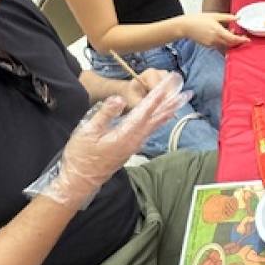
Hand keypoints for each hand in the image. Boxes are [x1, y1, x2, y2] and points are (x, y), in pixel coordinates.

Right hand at [43, 74, 189, 206]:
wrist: (79, 181)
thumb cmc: (81, 156)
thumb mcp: (88, 131)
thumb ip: (105, 114)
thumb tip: (119, 98)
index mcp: (125, 134)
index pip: (145, 111)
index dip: (157, 96)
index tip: (168, 84)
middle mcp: (135, 140)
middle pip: (157, 118)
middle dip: (171, 102)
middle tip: (186, 91)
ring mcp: (134, 145)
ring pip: (156, 124)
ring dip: (169, 110)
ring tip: (181, 100)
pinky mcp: (131, 148)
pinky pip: (151, 130)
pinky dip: (161, 120)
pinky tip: (165, 116)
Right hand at [183, 12, 248, 49]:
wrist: (185, 27)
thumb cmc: (198, 19)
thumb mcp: (214, 16)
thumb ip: (227, 17)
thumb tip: (238, 17)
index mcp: (218, 31)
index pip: (233, 39)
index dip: (241, 40)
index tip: (248, 40)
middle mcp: (215, 39)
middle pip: (230, 43)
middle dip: (238, 41)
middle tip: (243, 36)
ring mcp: (211, 43)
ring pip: (225, 44)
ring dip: (231, 40)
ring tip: (231, 31)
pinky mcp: (208, 45)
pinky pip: (219, 44)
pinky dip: (224, 41)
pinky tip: (222, 33)